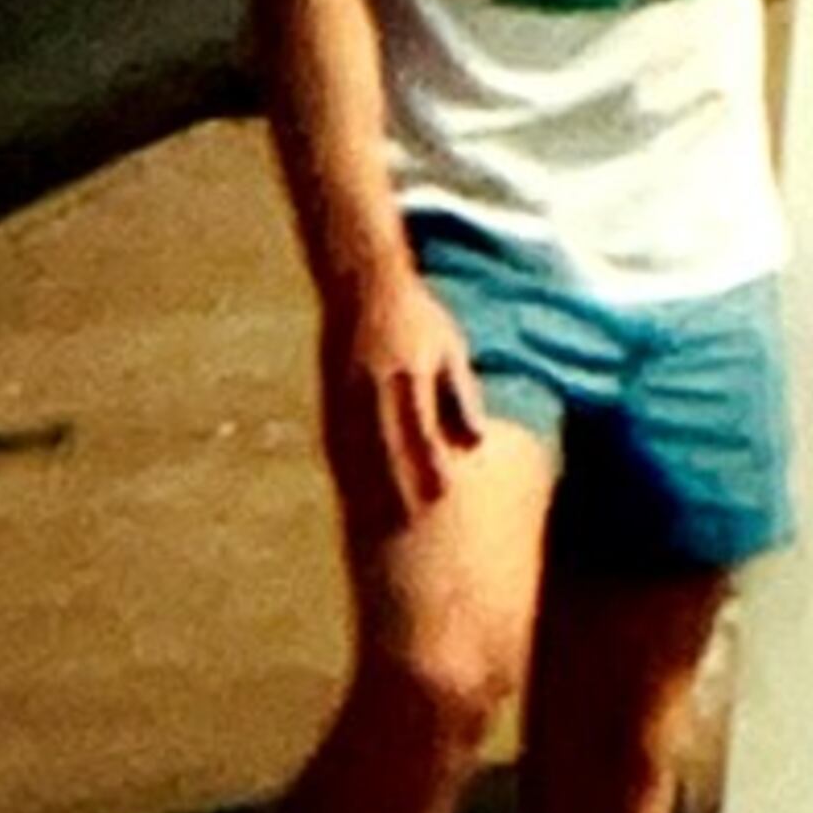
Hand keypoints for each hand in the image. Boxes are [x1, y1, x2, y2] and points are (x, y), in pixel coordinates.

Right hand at [317, 260, 484, 530]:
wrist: (366, 287)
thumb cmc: (420, 318)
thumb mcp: (450, 348)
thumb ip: (461, 394)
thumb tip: (477, 440)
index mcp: (410, 374)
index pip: (421, 428)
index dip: (429, 463)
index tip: (440, 496)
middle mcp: (376, 387)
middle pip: (388, 447)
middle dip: (398, 487)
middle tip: (410, 525)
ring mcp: (349, 393)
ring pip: (360, 450)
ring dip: (371, 486)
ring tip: (382, 522)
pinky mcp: (334, 395)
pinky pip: (340, 439)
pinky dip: (349, 469)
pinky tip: (355, 493)